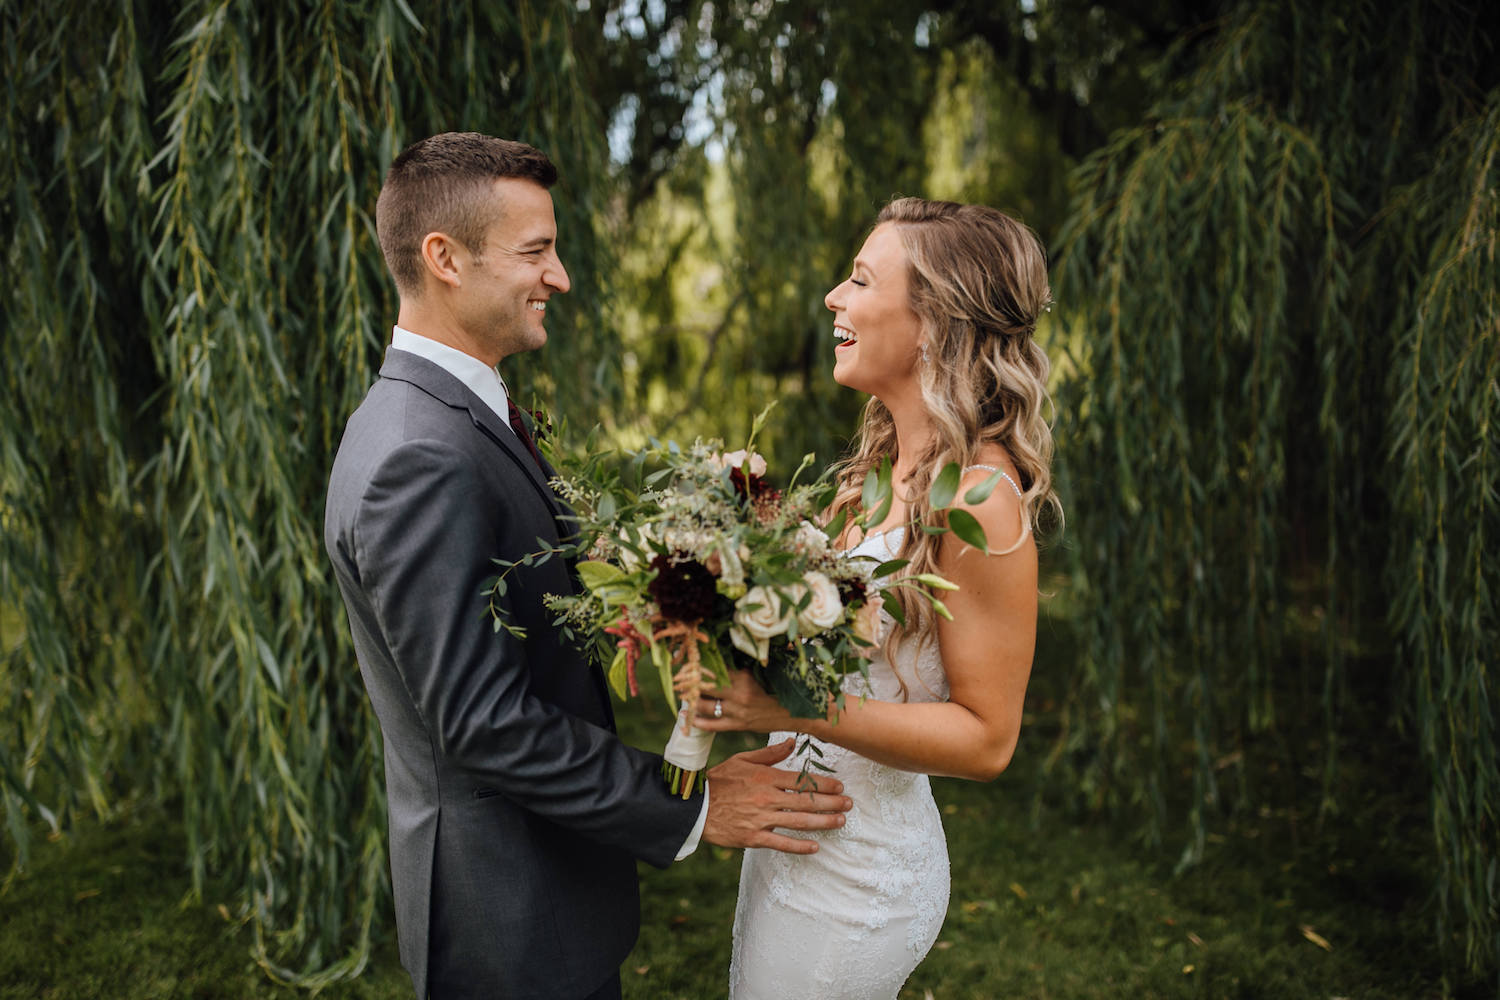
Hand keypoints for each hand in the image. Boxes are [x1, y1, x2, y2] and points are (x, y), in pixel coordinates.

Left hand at [691, 668, 801, 733]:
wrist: (797, 712)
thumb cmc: (782, 688)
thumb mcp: (765, 671)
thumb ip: (748, 662)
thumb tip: (736, 646)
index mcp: (744, 677)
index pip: (714, 669)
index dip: (699, 666)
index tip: (688, 661)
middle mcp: (738, 694)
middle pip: (705, 686)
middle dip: (690, 682)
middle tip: (680, 677)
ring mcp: (737, 711)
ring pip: (705, 706)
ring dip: (691, 700)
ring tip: (683, 695)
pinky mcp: (738, 725)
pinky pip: (713, 725)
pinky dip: (698, 722)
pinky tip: (688, 717)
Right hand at [702, 738, 850, 854]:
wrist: (694, 806)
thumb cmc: (718, 781)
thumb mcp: (742, 760)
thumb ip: (769, 754)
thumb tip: (791, 742)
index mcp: (765, 777)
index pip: (801, 781)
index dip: (823, 784)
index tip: (840, 786)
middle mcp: (767, 798)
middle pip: (806, 801)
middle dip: (831, 803)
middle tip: (849, 804)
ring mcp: (761, 819)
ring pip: (798, 822)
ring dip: (823, 822)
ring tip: (840, 822)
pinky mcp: (753, 838)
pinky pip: (781, 843)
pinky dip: (799, 846)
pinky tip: (815, 847)